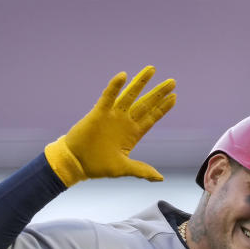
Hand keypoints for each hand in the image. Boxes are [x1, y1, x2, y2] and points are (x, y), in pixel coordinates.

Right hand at [45, 66, 176, 186]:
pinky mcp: (98, 113)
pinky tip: (123, 75)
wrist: (75, 163)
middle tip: (172, 82)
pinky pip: (108, 97)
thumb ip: (142, 170)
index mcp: (133, 134)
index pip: (152, 117)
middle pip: (146, 104)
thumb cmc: (97, 166)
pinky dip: (115, 86)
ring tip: (152, 69)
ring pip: (130, 95)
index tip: (174, 97)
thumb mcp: (123, 168)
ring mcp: (113, 116)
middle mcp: (125, 122)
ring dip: (141, 83)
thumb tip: (160, 178)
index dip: (163, 108)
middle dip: (159, 93)